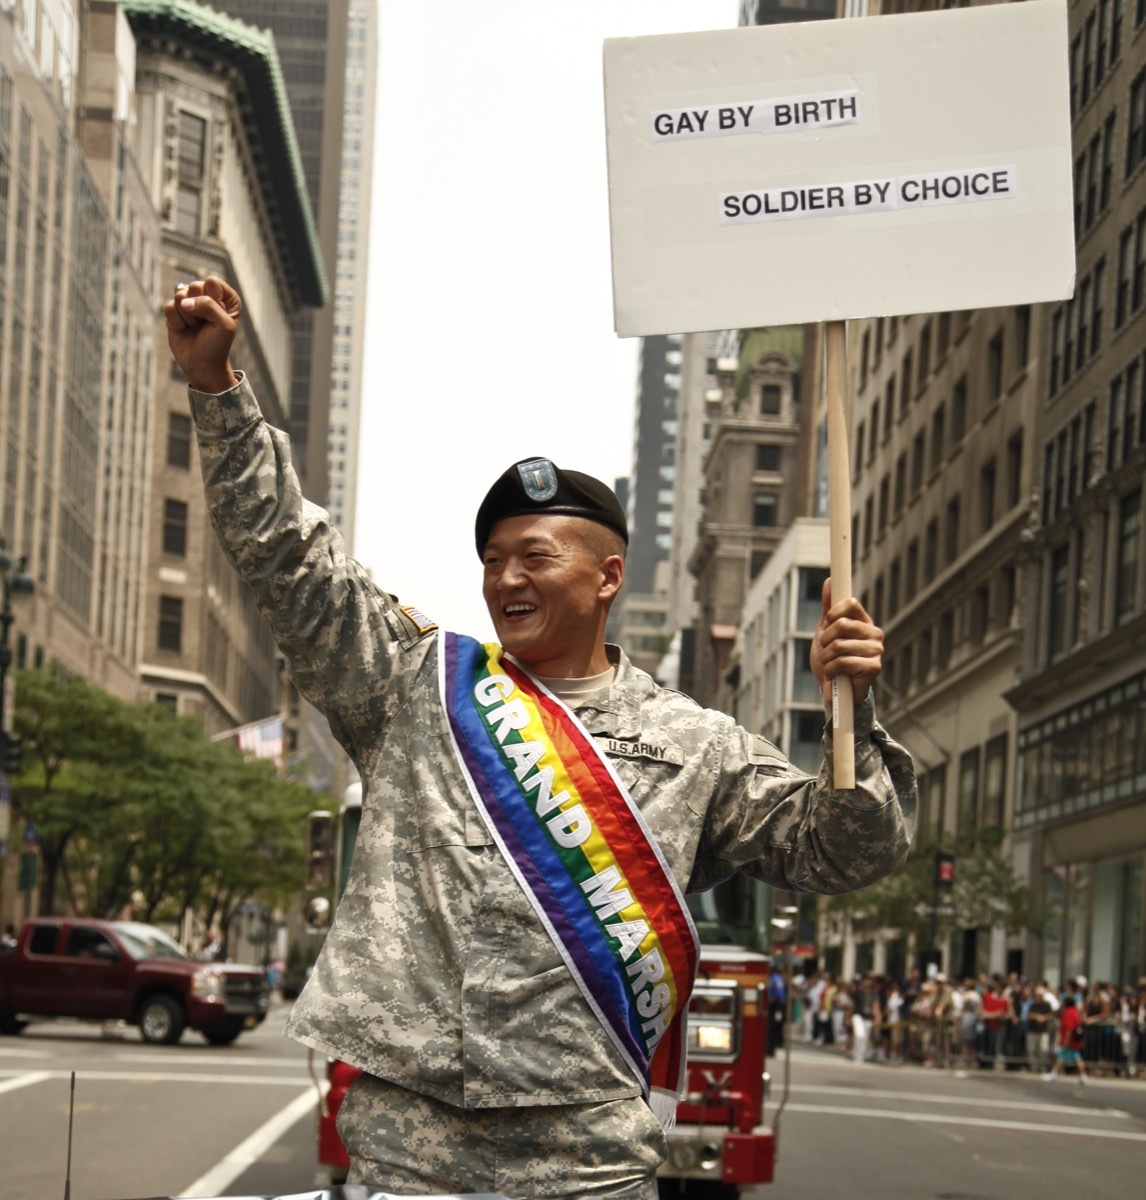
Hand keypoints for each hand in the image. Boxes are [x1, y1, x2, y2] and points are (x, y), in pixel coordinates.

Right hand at [164, 276, 241, 392]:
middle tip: (204, 323)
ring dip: (187, 316)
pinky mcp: (175, 312)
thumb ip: (208, 306)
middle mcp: (208, 296)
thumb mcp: (223, 325)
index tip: (217, 316)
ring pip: (179, 294)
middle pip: (194, 285)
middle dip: (197, 307)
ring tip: (195, 327)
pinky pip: (168, 306)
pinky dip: (176, 321)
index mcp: (226, 297)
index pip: (212, 282)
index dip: (212, 299)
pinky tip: (184, 329)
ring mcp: (190, 303)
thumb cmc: (217, 345)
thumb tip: (183, 301)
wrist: (202, 366)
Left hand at [809, 579, 883, 704]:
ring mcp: (876, 650)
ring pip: (839, 645)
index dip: (833, 613)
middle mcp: (874, 633)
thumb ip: (829, 607)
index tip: (827, 624)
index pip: (851, 604)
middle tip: (825, 650)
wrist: (833, 690)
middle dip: (825, 639)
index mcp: (863, 621)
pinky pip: (844, 662)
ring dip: (826, 658)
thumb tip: (830, 581)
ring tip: (829, 664)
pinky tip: (834, 675)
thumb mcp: (826, 631)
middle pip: (842, 624)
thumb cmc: (831, 659)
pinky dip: (832, 670)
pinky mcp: (874, 667)